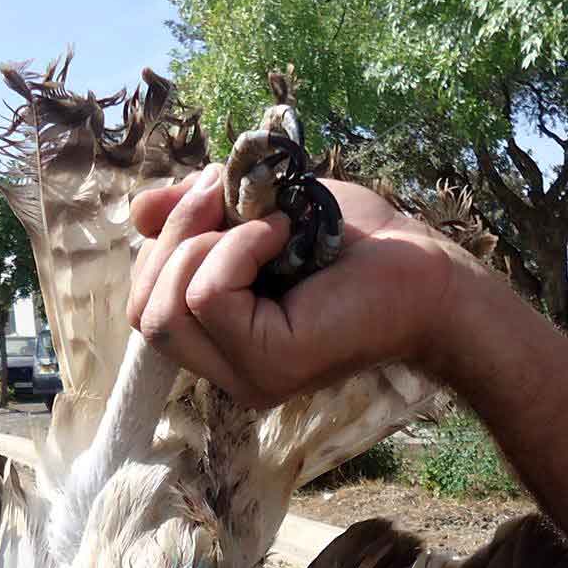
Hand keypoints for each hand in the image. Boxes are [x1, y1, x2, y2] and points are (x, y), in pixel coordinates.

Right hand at [127, 169, 473, 406]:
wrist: (429, 271)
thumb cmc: (358, 245)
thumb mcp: (259, 215)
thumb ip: (201, 218)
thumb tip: (138, 212)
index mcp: (222, 342)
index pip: (146, 305)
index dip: (163, 243)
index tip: (209, 191)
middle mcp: (229, 371)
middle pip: (143, 311)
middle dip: (172, 237)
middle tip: (223, 193)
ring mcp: (247, 376)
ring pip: (165, 308)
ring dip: (202, 241)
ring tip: (263, 220)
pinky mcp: (269, 365)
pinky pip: (209, 297)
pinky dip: (236, 250)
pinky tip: (281, 235)